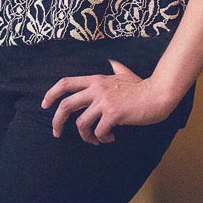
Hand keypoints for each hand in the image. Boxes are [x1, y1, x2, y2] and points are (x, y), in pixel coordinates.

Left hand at [40, 60, 173, 143]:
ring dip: (86, 137)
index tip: (44, 105)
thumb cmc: (143, 86)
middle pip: (66, 105)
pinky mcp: (113, 114)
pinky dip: (101, 139)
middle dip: (57, 121)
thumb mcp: (125, 74)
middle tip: (56, 133)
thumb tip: (112, 63)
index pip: (66, 83)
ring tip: (96, 140)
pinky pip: (98, 132)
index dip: (51, 94)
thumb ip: (116, 69)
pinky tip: (110, 139)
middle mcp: (96, 89)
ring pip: (81, 124)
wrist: (157, 94)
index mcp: (95, 80)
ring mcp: (104, 101)